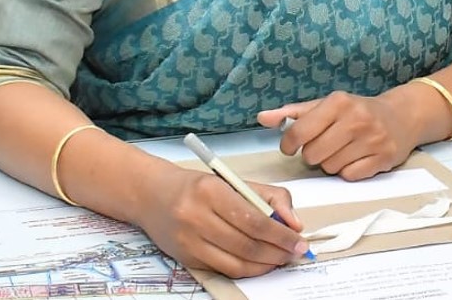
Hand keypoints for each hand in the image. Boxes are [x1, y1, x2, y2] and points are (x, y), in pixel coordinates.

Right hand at [134, 161, 310, 277]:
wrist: (151, 195)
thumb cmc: (198, 187)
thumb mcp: (235, 181)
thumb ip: (270, 198)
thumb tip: (294, 224)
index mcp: (211, 191)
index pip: (254, 220)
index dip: (281, 235)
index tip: (299, 241)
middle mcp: (196, 217)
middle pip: (247, 244)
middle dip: (277, 252)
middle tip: (295, 252)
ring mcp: (188, 241)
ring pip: (236, 262)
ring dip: (265, 265)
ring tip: (281, 259)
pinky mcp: (186, 258)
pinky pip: (223, 269)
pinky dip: (246, 269)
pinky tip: (260, 263)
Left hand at [258, 90, 416, 180]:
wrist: (402, 116)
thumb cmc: (356, 111)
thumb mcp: (325, 105)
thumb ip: (293, 113)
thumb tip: (262, 117)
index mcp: (338, 102)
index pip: (299, 132)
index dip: (289, 144)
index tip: (291, 146)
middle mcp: (356, 119)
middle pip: (313, 155)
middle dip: (313, 154)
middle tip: (324, 146)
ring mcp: (372, 140)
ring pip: (330, 167)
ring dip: (330, 163)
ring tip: (342, 150)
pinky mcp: (383, 158)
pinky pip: (349, 177)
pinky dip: (348, 171)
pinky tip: (355, 158)